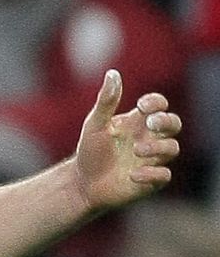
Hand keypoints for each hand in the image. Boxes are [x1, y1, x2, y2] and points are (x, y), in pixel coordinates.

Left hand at [73, 69, 180, 212]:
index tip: (142, 105)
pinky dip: (152, 174)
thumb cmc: (90, 151)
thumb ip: (106, 101)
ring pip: (172, 148)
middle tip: (151, 123)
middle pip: (174, 124)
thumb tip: (112, 73)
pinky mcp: (150, 181)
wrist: (82, 183)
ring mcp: (152, 159)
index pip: (159, 105)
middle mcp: (149, 138)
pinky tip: (132, 174)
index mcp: (138, 122)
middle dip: (167, 121)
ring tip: (137, 150)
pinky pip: (163, 175)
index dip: (156, 102)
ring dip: (158, 147)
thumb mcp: (95, 125)